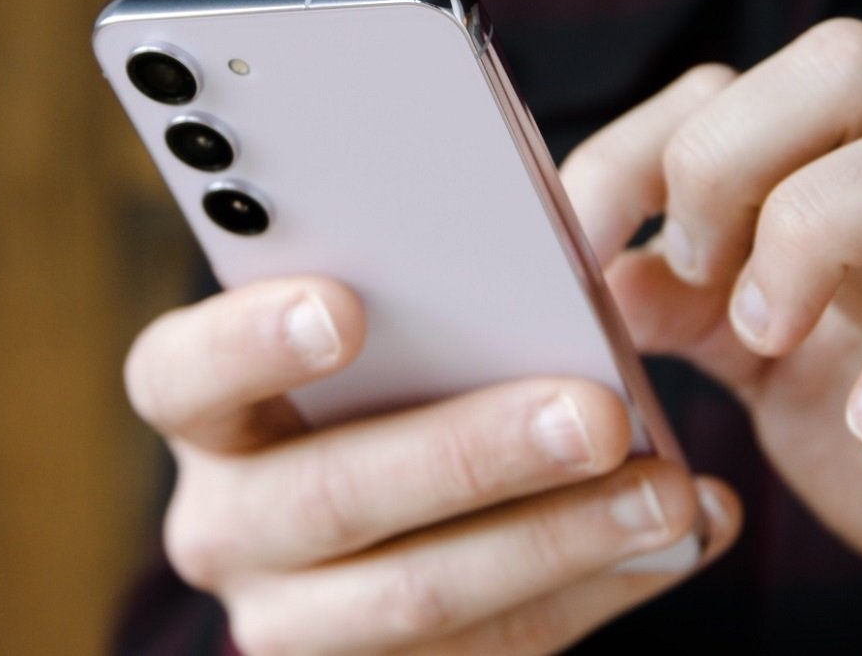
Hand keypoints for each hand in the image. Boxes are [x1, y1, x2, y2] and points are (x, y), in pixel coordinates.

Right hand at [124, 279, 739, 653]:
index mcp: (209, 412)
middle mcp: (227, 522)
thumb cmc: (398, 383)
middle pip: (329, 494)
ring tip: (670, 492)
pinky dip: (597, 588)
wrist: (399, 523)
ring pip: (419, 593)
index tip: (344, 307)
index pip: (182, 373)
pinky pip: (492, 649)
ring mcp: (294, 617)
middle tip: (596, 412)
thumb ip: (430, 290)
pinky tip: (679, 536)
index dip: (251, 341)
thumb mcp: (391, 338)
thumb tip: (553, 246)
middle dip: (472, 452)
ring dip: (560, 537)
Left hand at [563, 19, 861, 653]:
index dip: (633, 148)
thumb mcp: (751, 363)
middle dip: (727, 159)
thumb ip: (680, 307)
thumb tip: (602, 269)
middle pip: (843, 60)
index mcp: (832, 183)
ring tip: (767, 338)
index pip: (727, 88)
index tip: (578, 241)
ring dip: (818, 234)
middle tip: (695, 270)